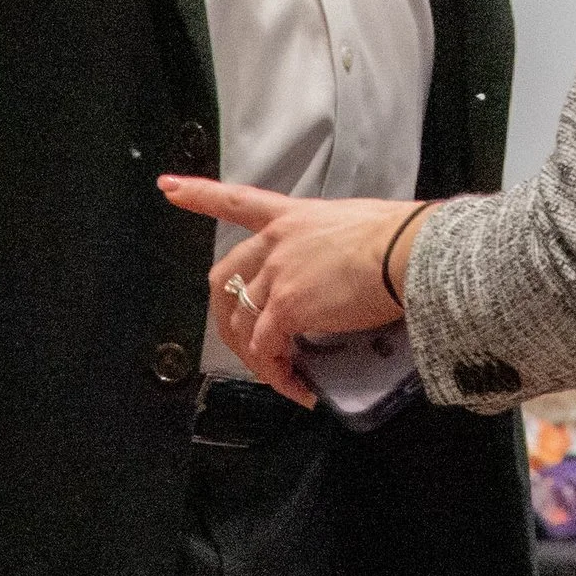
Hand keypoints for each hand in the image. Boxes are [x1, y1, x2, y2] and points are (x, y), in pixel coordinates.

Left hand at [158, 176, 422, 403]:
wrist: (406, 251)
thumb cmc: (398, 236)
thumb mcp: (354, 224)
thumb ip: (329, 246)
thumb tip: (342, 271)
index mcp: (293, 216)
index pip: (238, 200)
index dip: (200, 195)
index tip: (169, 188)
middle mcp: (277, 241)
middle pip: (224, 277)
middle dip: (227, 317)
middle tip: (247, 345)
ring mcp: (278, 274)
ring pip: (243, 324)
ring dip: (258, 358)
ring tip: (284, 377)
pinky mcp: (286, 308)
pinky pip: (268, 350)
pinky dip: (279, 375)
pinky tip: (299, 387)